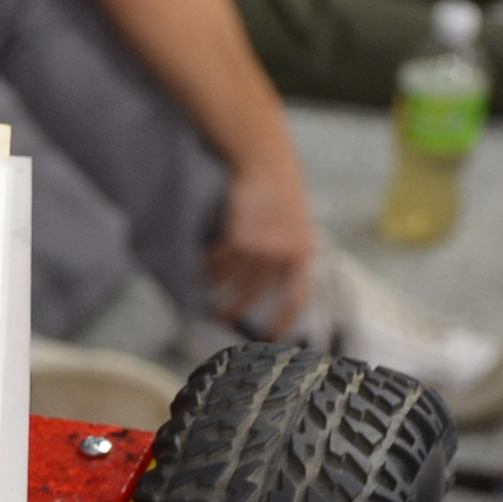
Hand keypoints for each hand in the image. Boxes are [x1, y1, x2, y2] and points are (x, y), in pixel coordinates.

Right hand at [209, 157, 318, 337]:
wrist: (267, 163)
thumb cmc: (280, 191)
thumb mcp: (295, 223)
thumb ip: (290, 250)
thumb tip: (279, 279)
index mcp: (302, 253)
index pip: (297, 299)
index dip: (283, 321)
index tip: (271, 338)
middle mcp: (282, 255)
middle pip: (255, 295)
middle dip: (235, 311)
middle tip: (221, 321)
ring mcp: (260, 248)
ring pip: (231, 280)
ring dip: (216, 291)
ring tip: (206, 298)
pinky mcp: (238, 239)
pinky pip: (218, 263)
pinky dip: (207, 267)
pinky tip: (200, 270)